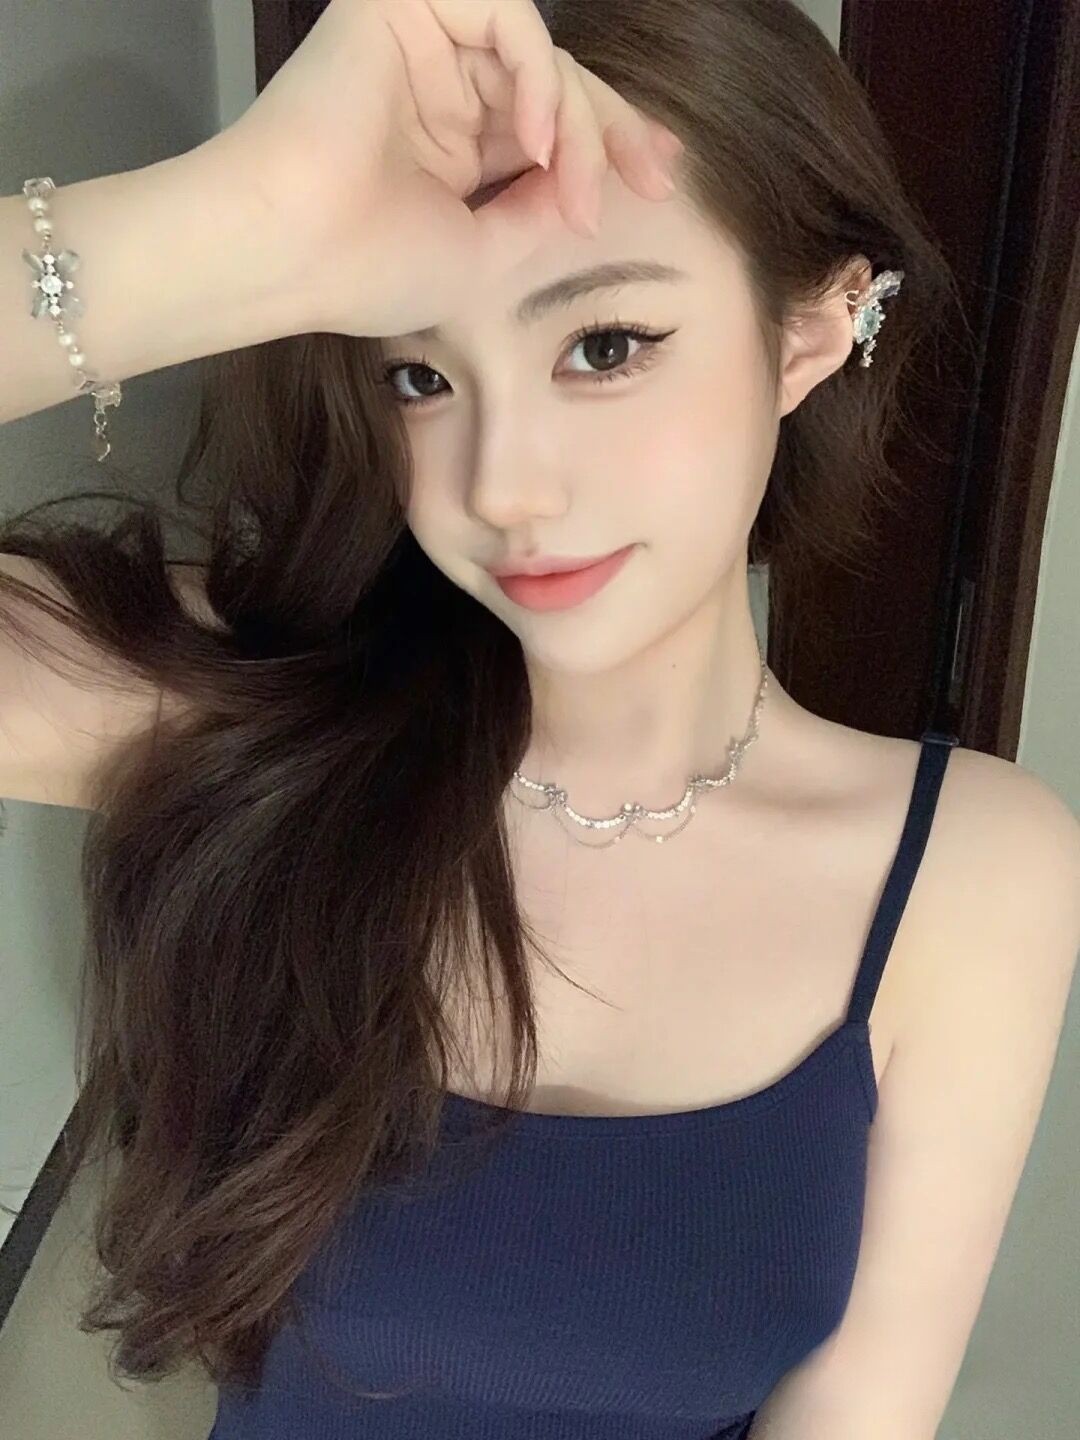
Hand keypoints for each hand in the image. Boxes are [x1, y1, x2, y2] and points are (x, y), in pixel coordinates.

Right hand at [212, 0, 684, 337]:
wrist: (290, 250)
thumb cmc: (367, 270)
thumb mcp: (484, 255)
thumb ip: (539, 211)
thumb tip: (585, 186)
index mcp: (453, 146)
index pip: (546, 126)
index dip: (608, 147)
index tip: (659, 180)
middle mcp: (441, 90)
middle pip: (556, 84)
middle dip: (616, 130)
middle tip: (656, 174)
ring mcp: (422, 46)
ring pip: (539, 54)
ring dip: (578, 124)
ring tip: (576, 189)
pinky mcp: (399, 6)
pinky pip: (505, 15)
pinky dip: (538, 76)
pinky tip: (539, 141)